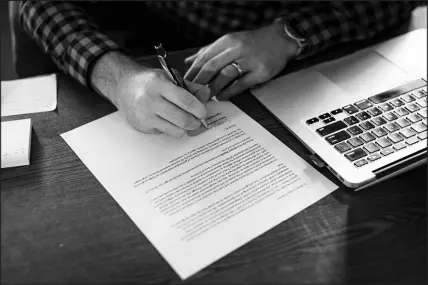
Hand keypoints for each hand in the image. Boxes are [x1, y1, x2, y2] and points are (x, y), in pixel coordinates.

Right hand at [91, 52, 209, 137]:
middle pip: (182, 119)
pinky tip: (171, 122)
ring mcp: (145, 115)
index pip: (185, 100)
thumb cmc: (150, 82)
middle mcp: (150, 100)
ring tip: (187, 122)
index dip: (199, 109)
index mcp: (159, 84)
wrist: (123, 87)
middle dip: (195, 122)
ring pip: (176, 130)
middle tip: (199, 121)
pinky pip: (166, 132)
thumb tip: (207, 96)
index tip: (204, 112)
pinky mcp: (142, 126)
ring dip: (186, 128)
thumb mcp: (170, 78)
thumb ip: (191, 87)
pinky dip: (173, 129)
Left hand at [184, 20, 298, 100]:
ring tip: (205, 97)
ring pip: (225, 75)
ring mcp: (250, 60)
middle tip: (191, 94)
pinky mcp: (260, 72)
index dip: (192, 72)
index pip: (204, 57)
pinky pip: (241, 84)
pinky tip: (222, 97)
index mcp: (227, 41)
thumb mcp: (230, 41)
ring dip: (212, 88)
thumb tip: (188, 61)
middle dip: (199, 82)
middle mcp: (237, 48)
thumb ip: (209, 51)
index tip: (184, 83)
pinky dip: (229, 92)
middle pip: (212, 66)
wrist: (281, 40)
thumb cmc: (253, 43)